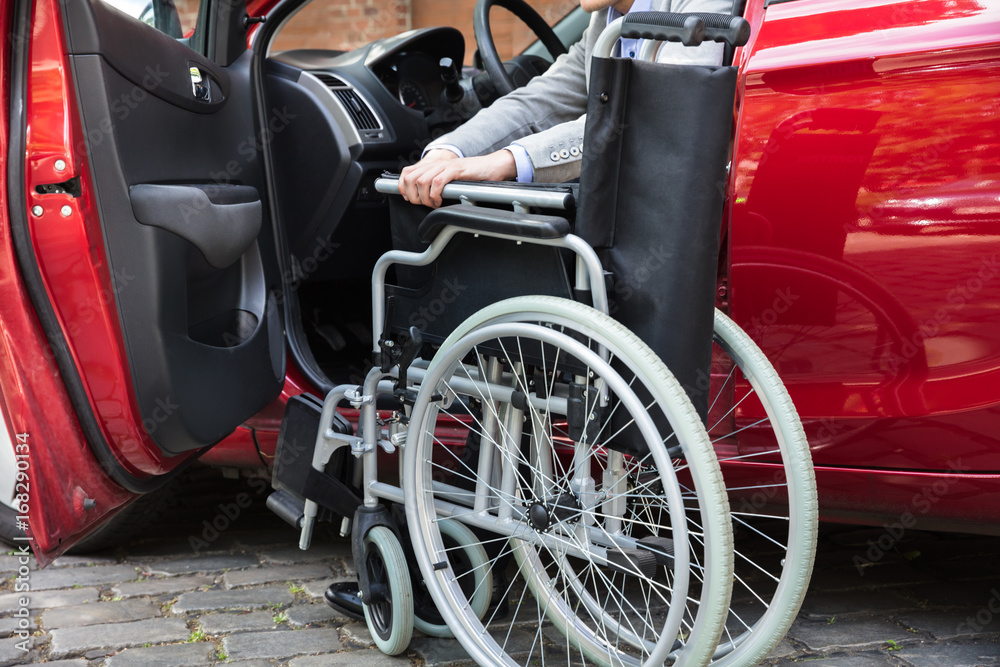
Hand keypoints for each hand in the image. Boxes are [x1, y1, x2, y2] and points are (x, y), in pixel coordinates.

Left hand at [398, 149, 516, 207]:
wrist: (491, 166)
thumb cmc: (472, 176)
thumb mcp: (448, 178)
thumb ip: (435, 183)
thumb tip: (421, 196)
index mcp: (433, 165)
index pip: (406, 172)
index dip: (403, 187)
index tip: (410, 198)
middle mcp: (436, 164)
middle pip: (411, 178)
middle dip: (413, 195)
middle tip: (423, 204)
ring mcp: (445, 166)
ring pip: (422, 181)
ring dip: (424, 197)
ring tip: (433, 203)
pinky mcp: (455, 170)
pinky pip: (437, 182)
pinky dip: (435, 194)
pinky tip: (440, 200)